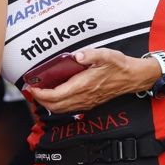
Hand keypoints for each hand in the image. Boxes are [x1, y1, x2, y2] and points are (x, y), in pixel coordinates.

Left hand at [24, 49, 155, 114]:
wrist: (133, 77)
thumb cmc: (120, 66)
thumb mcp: (106, 55)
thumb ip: (91, 55)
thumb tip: (77, 56)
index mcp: (84, 85)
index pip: (56, 95)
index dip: (41, 94)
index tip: (31, 87)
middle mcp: (83, 97)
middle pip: (55, 106)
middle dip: (40, 100)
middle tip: (31, 90)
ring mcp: (86, 102)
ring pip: (61, 109)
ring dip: (47, 104)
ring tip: (39, 93)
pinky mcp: (89, 103)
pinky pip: (68, 108)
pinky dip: (57, 105)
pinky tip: (54, 96)